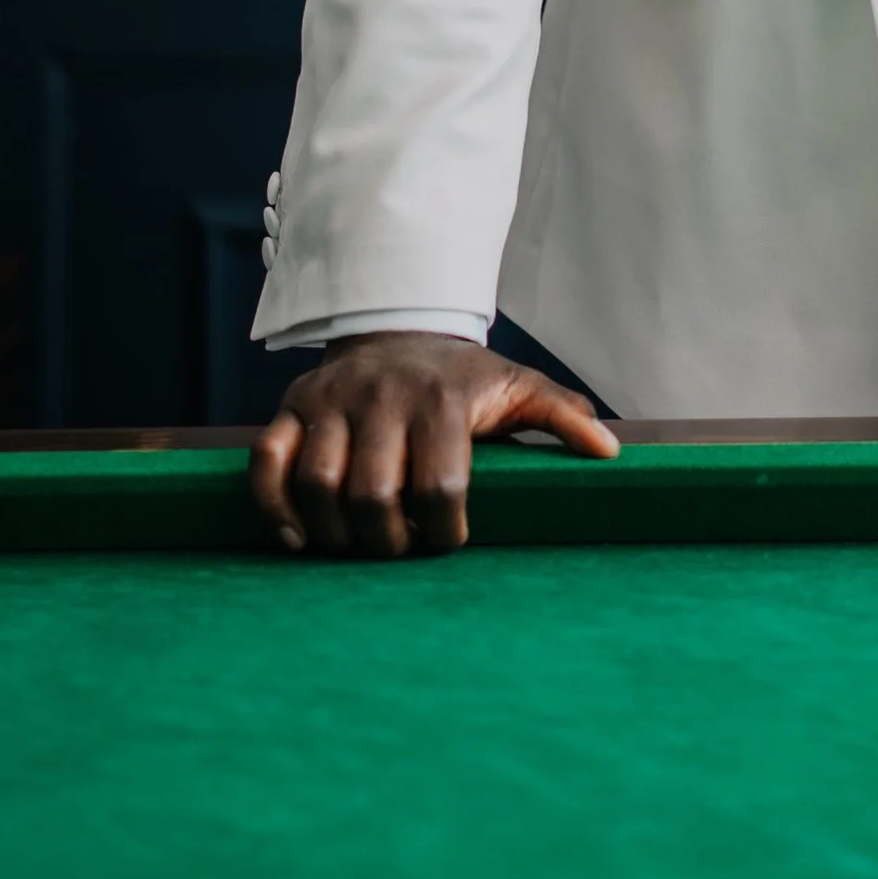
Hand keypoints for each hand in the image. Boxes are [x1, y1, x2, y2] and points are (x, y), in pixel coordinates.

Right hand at [250, 332, 615, 558]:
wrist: (399, 328)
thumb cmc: (462, 377)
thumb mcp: (518, 385)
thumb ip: (561, 416)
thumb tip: (609, 452)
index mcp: (442, 399)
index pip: (440, 483)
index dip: (444, 530)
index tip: (448, 542)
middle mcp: (382, 397)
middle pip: (374, 493)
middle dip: (388, 540)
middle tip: (400, 550)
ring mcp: (331, 401)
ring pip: (319, 482)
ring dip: (334, 533)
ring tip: (356, 549)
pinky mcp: (292, 407)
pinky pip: (268, 462)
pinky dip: (275, 507)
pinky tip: (298, 538)